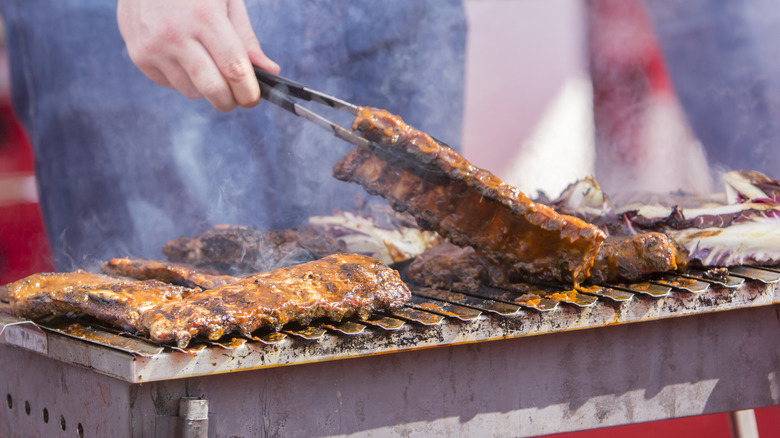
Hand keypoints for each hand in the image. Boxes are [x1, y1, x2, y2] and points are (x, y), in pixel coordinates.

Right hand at [117, 0, 279, 110]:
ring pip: (192, 91)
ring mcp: (153, 47)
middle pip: (212, 89)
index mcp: (204, 16)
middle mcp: (175, 34)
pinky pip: (171, 84)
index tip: (254, 98)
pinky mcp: (138, 56)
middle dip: (231, 100)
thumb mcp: (226, 0)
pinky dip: (184, 78)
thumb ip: (245, 38)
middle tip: (239, 96)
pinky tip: (184, 55)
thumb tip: (269, 72)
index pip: (234, 68)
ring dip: (206, 87)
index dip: (249, 91)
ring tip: (208, 63)